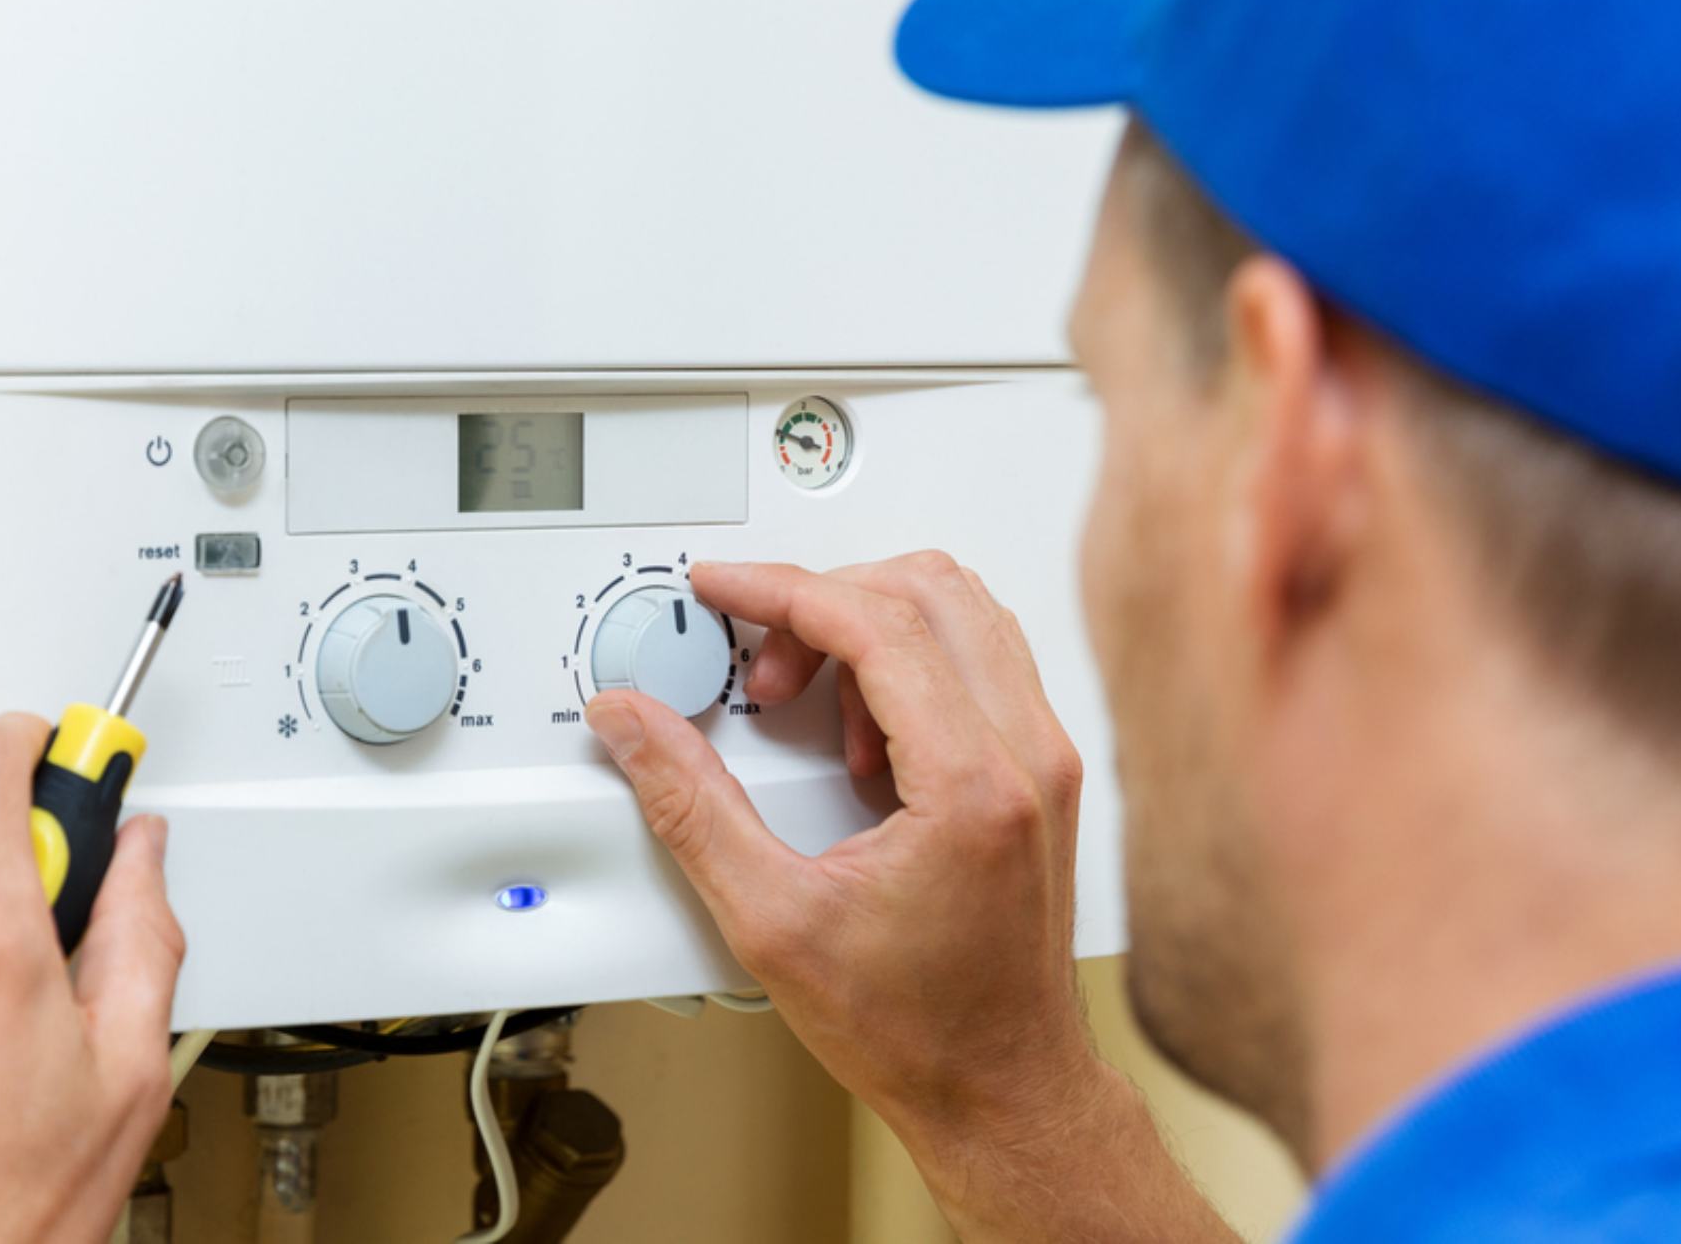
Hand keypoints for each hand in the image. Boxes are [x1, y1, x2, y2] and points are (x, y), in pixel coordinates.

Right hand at [590, 556, 1228, 1241]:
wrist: (1002, 1092)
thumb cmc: (919, 1031)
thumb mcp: (771, 921)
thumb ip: (689, 807)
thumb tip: (634, 724)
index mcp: (973, 784)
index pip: (876, 621)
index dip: (779, 588)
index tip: (720, 588)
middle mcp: (1028, 756)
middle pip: (928, 589)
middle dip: (821, 602)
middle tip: (757, 664)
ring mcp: (1046, 761)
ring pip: (962, 613)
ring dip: (867, 629)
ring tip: (805, 706)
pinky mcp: (1042, 774)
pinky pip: (978, 661)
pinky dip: (906, 666)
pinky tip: (855, 740)